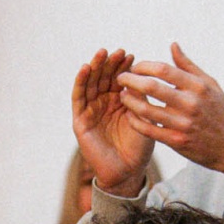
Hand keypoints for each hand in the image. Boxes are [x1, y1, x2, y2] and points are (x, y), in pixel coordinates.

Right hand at [72, 47, 152, 194]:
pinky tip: (86, 68)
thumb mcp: (144, 117)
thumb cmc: (140, 147)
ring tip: (102, 54)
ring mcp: (91, 111)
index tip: (131, 55)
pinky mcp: (80, 120)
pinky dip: (81, 82)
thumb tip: (141, 72)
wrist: (128, 171)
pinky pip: (78, 98)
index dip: (123, 66)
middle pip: (104, 78)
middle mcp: (104, 103)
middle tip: (118, 51)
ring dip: (95, 67)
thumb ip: (141, 96)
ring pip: (90, 83)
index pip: (119, 79)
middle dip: (110, 64)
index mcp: (120, 102)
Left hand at [116, 44, 223, 184]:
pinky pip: (149, 130)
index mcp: (198, 86)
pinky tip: (130, 115)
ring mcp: (183, 124)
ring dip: (129, 100)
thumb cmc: (222, 113)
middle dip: (131, 80)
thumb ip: (188, 66)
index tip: (135, 67)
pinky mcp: (177, 142)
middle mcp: (190, 104)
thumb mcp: (211, 85)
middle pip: (151, 87)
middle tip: (121, 78)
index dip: (144, 66)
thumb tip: (173, 45)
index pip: (163, 69)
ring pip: (146, 109)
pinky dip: (136, 121)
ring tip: (122, 95)